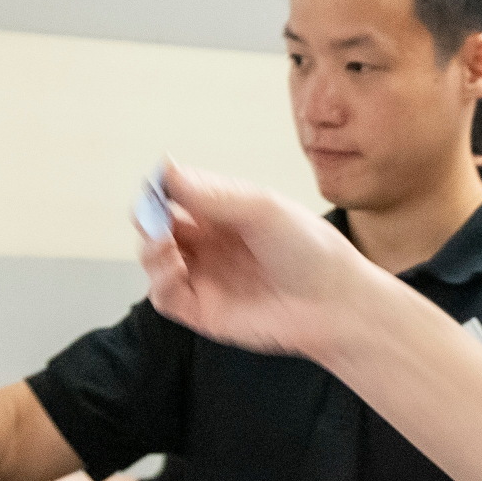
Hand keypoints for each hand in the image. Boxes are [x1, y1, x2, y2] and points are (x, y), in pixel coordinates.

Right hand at [138, 165, 372, 363]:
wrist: (334, 303)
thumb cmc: (310, 250)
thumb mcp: (261, 209)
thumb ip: (212, 194)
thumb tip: (167, 169)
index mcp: (225, 212)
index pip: (178, 194)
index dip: (161, 189)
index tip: (156, 184)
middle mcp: (211, 242)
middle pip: (158, 225)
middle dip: (147, 217)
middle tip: (152, 215)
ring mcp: (206, 276)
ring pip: (156, 260)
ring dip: (149, 248)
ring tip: (163, 242)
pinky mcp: (204, 311)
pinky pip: (165, 297)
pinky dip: (159, 281)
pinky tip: (174, 268)